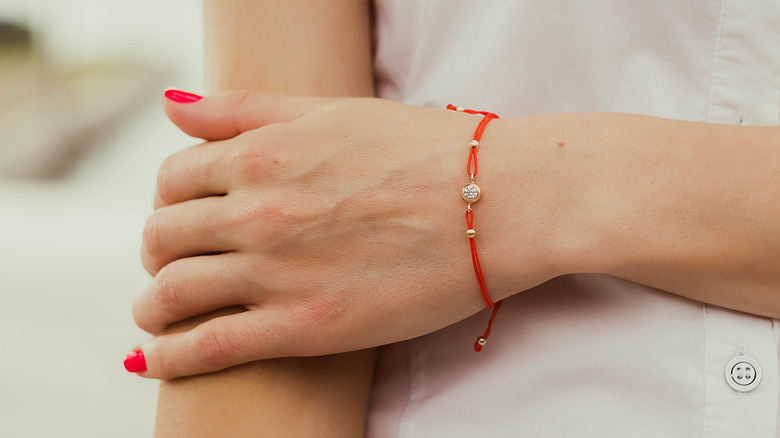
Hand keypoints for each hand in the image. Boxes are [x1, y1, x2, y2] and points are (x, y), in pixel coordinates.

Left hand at [131, 90, 565, 378]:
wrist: (498, 202)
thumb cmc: (427, 151)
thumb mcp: (331, 112)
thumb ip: (247, 109)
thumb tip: (173, 106)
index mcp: (262, 154)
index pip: (174, 177)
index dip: (170, 197)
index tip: (184, 213)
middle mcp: (256, 211)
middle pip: (163, 235)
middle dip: (159, 250)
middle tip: (174, 262)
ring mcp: (276, 271)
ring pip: (171, 292)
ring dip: (153, 305)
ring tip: (159, 313)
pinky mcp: (304, 326)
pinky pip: (207, 348)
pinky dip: (168, 356)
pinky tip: (153, 359)